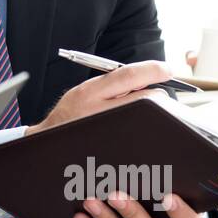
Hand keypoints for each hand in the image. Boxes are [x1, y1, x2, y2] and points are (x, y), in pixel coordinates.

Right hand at [24, 59, 173, 135]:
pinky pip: (141, 134)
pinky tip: (140, 127)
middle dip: (158, 94)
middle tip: (159, 94)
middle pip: (145, 99)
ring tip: (145, 112)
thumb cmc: (71, 113)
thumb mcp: (84, 91)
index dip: (152, 70)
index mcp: (90, 92)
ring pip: (147, 118)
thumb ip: (111, 84)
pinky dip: (147, 127)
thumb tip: (145, 77)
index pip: (128, 75)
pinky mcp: (115, 148)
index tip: (166, 69)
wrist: (51, 141)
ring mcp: (109, 131)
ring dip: (154, 112)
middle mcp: (99, 111)